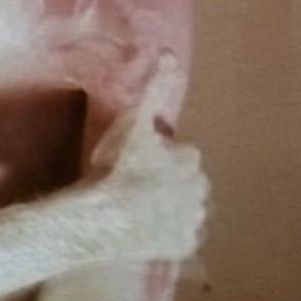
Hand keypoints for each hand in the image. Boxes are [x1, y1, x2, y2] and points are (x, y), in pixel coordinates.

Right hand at [89, 53, 208, 261]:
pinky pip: (178, 236)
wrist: (100, 217)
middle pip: (184, 180)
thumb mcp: (131, 120)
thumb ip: (152, 87)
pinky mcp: (181, 247)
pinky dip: (165, 232)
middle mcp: (200, 191)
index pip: (179, 152)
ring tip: (134, 203)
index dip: (156, 153)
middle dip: (165, 178)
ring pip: (184, 208)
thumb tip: (168, 52)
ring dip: (166, 205)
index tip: (134, 157)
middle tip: (132, 179)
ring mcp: (191, 222)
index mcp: (190, 160)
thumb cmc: (114, 167)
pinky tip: (142, 226)